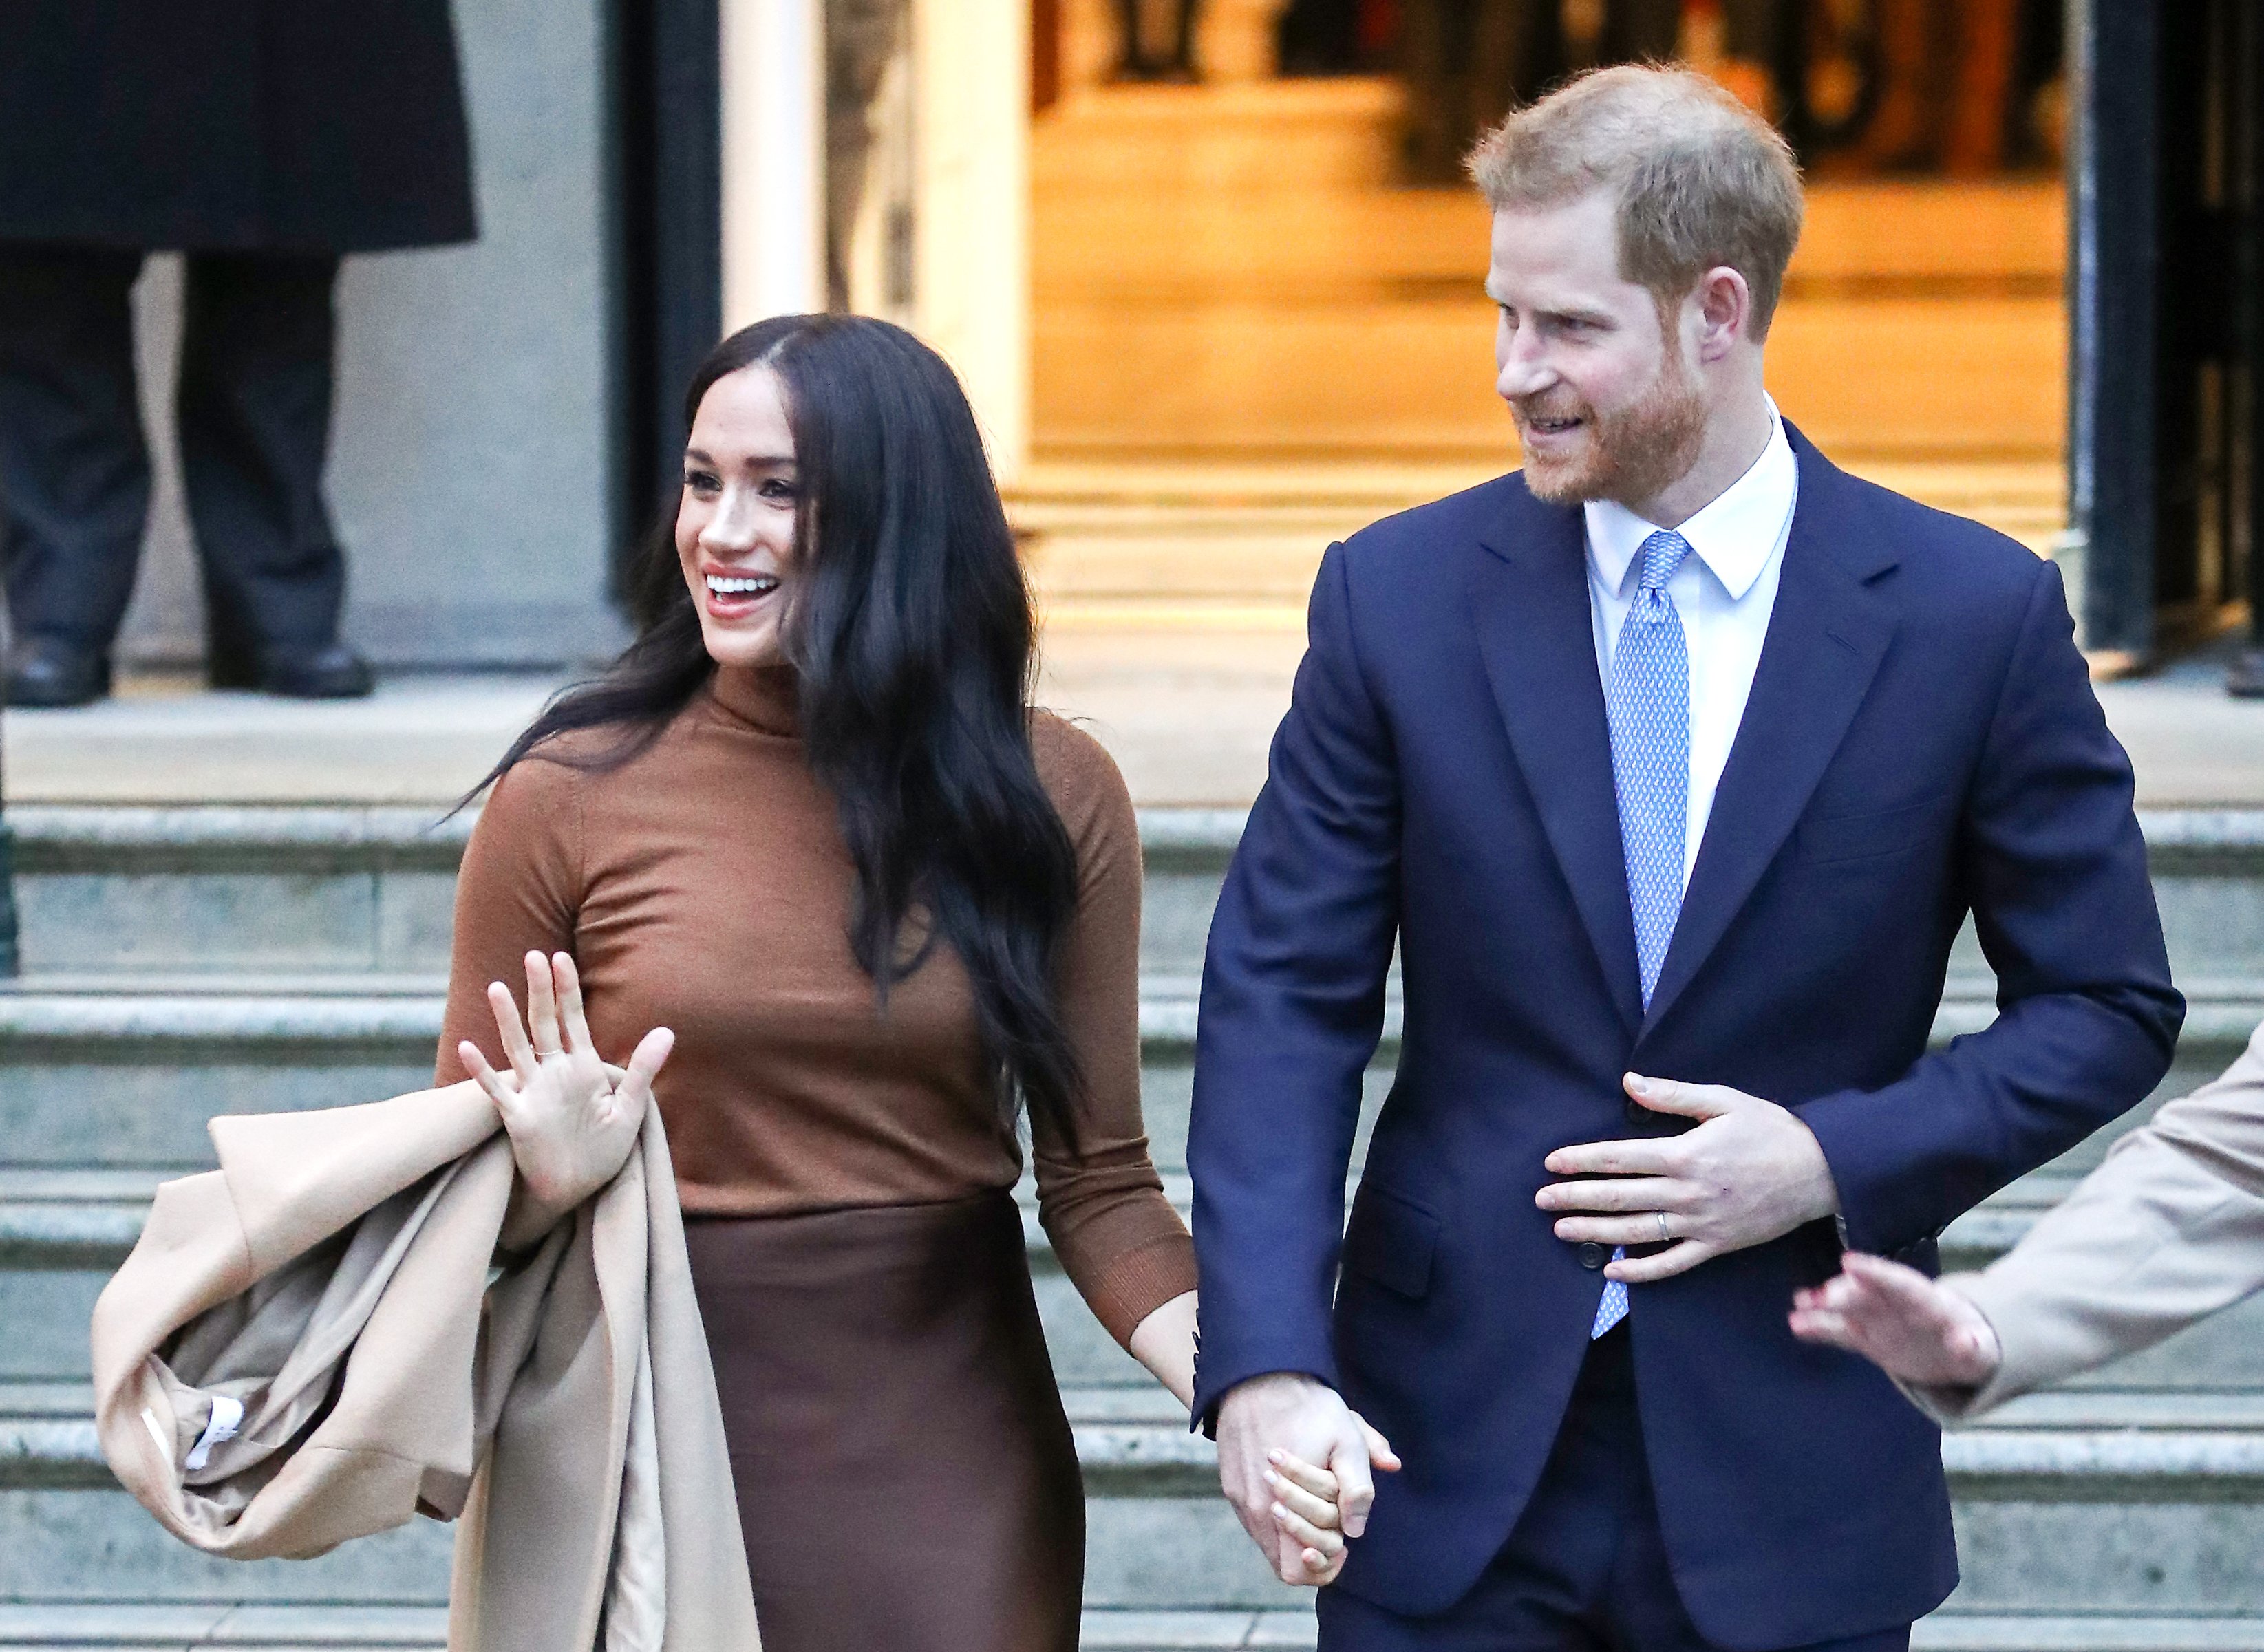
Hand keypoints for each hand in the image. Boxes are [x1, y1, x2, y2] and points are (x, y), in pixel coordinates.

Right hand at [458, 950, 673, 1250]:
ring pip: (518, 1049)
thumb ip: (644, 1070)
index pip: (573, 1020)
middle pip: (544, 1024)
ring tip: (496, 988)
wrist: (579, 1188)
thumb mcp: (631, 1109)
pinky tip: (468, 1049)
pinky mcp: (518, 1118)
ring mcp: (534, 1093)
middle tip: (534, 956)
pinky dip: (482, 1071)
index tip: (561, 957)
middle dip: (540, 991)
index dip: (568, 990)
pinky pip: (496, 1091)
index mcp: (583, 1068)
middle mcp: (555, 1074)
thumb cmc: (604, 1151)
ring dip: (508, 1020)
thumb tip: (668, 1030)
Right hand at [1215, 1373, 1401, 1586]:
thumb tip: (1359, 1527)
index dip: (1324, 1564)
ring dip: (1293, 1529)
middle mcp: (1257, 1511)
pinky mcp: (1231, 1487)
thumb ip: (1359, 1484)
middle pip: (1285, 1561)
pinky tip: (1292, 1487)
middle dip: (1314, 1544)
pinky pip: (1255, 1520)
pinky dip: (1275, 1515)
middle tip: (1333, 1518)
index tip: (1341, 1540)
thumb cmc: (1307, 1407)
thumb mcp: (1347, 1437)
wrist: (1257, 1376)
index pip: (1298, 1570)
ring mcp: (1241, 1500)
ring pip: (1269, 1541)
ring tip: (1312, 1499)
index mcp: (1286, 1507)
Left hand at [1535, 1073, 1839, 1282]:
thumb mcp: (1723, 1101)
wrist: (1820, 1171)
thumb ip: (1672, 1094)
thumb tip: (1628, 1082)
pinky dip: (1641, 1272)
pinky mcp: (1717, 1245)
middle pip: (1620, 1197)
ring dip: (1596, 1232)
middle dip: (1575, 1198)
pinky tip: (1612, 1272)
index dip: (1581, 1160)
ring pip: (1638, 1232)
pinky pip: (1673, 1263)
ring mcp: (1701, 1223)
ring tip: (1562, 1230)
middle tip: (1541, 1200)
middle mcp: (1687, 1192)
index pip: (1619, 1158)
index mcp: (1685, 1154)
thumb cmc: (1771, 1130)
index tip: (1551, 1163)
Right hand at [1790, 1252, 2002, 1388]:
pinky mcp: (1864, 1336)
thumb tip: (1965, 1342)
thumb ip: (1973, 1346)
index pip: (1901, 1284)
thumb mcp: (1980, 1351)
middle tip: (1823, 1297)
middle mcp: (1896, 1303)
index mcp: (1926, 1302)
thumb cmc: (1972, 1346)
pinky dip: (1818, 1326)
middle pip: (1869, 1295)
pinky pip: (1839, 1331)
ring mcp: (1877, 1317)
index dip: (1876, 1274)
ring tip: (1800, 1303)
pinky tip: (1796, 1323)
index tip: (1850, 1263)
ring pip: (1848, 1307)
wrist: (1953, 1351)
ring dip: (1824, 1304)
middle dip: (1845, 1293)